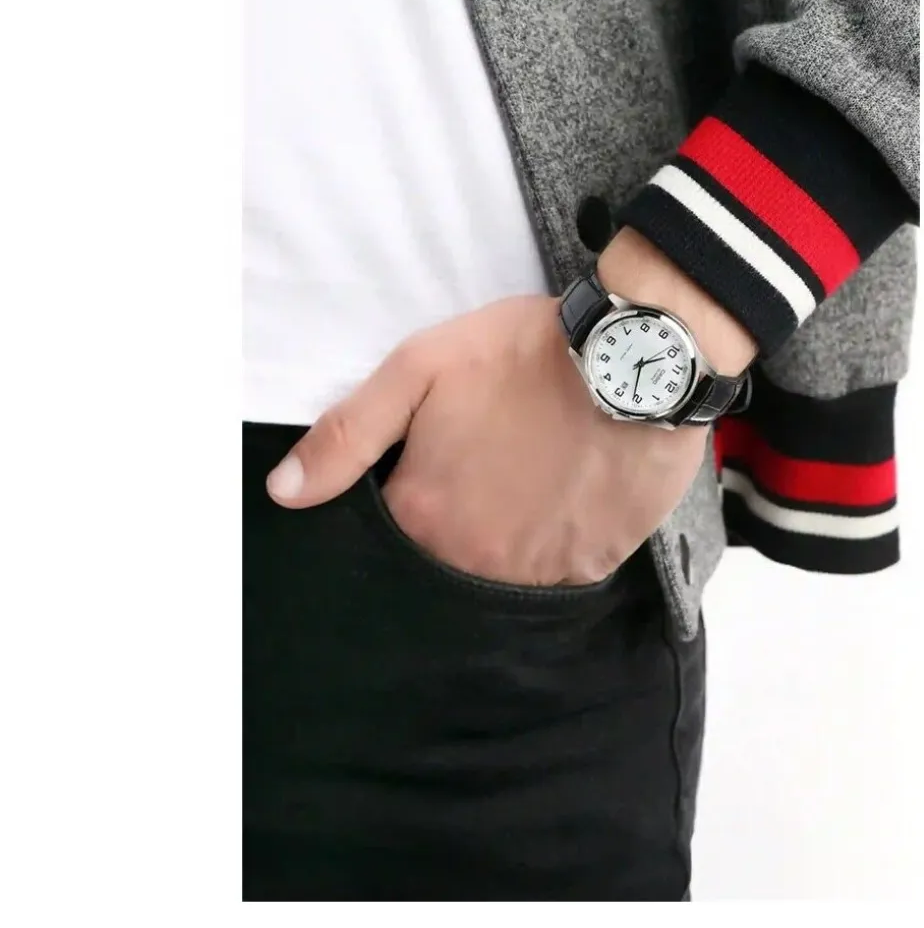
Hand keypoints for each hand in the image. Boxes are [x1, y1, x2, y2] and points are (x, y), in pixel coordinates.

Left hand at [266, 294, 710, 584]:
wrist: (638, 360)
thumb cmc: (525, 356)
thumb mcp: (420, 369)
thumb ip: (348, 434)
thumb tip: (283, 492)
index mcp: (423, 515)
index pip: (386, 537)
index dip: (404, 500)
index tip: (428, 469)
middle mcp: (471, 559)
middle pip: (442, 559)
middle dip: (454, 521)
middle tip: (484, 472)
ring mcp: (534, 570)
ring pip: (499, 570)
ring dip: (504, 535)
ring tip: (525, 481)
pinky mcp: (589, 566)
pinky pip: (556, 571)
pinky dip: (553, 542)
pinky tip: (562, 498)